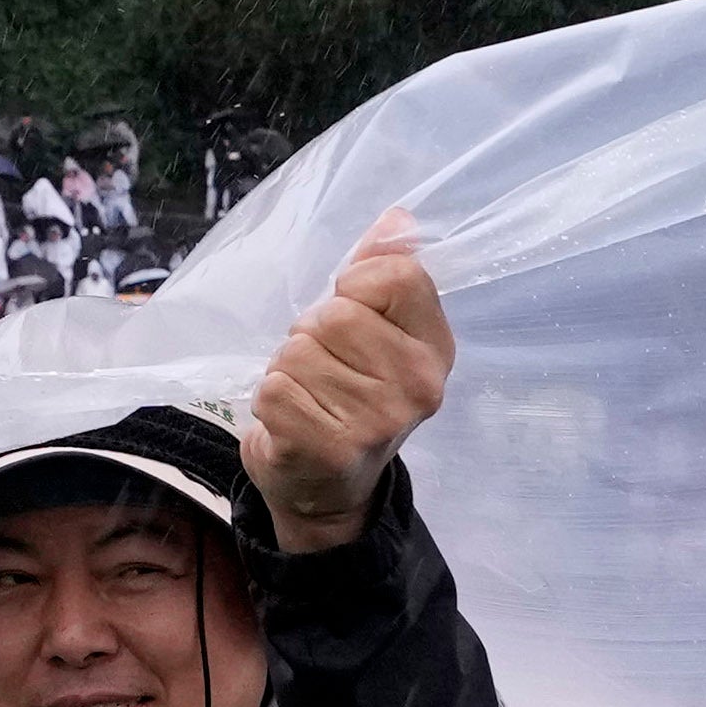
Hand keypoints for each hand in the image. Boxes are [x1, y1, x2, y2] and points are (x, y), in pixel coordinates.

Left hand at [241, 209, 448, 546]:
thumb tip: (397, 217)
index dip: (354, 287)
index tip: (353, 317)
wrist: (327, 488)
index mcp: (435, 347)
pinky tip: (293, 423)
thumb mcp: (375, 332)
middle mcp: (419, 385)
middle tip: (324, 372)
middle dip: (312, 336)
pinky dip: (270, 403)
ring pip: (299, 352)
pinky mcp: (333, 447)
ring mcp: (380, 421)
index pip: (394, 274)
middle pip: (336, 314)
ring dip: (288, 371)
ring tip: (309, 398)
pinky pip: (275, 390)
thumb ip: (383, 272)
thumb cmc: (345, 398)